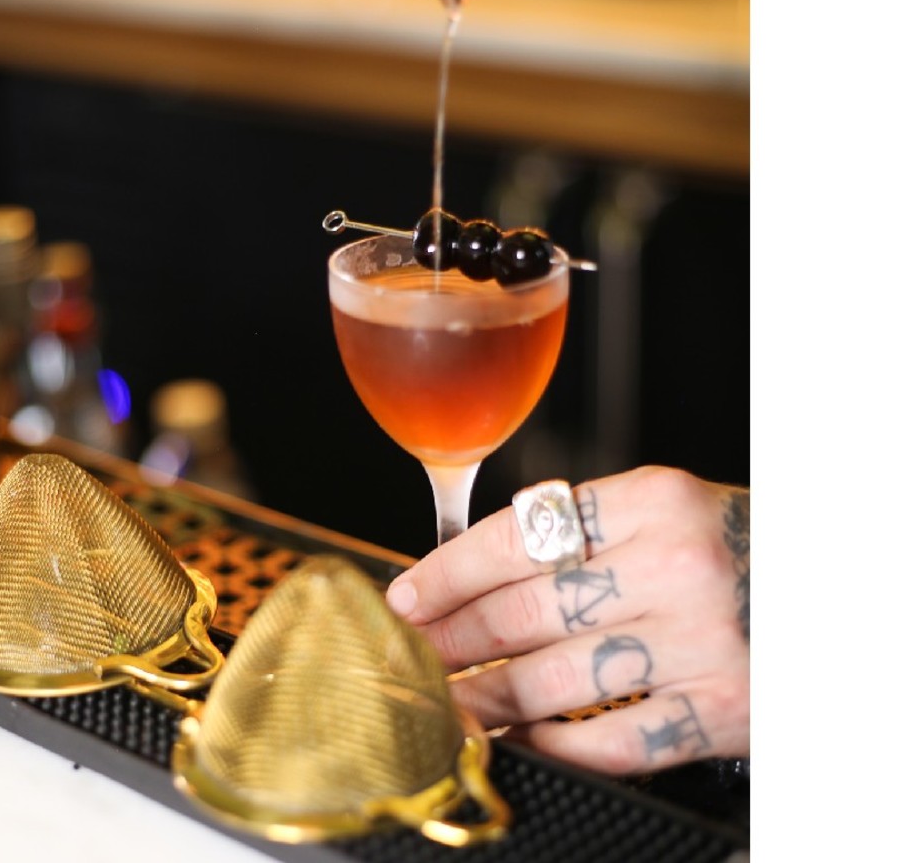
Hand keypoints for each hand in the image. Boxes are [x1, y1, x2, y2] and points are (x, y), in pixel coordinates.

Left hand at [385, 466, 749, 775]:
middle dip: (453, 640)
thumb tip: (475, 574)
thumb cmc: (739, 550)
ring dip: (487, 697)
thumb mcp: (666, 512)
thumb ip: (583, 534)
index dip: (447, 573)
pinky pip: (613, 738)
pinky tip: (522, 740)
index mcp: (653, 500)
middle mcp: (676, 564)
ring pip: (555, 678)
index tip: (406, 598)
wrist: (836, 592)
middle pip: (525, 610)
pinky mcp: (725, 711)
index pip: (515, 537)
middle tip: (413, 657)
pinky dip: (556, 744)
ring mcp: (702, 642)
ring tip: (450, 704)